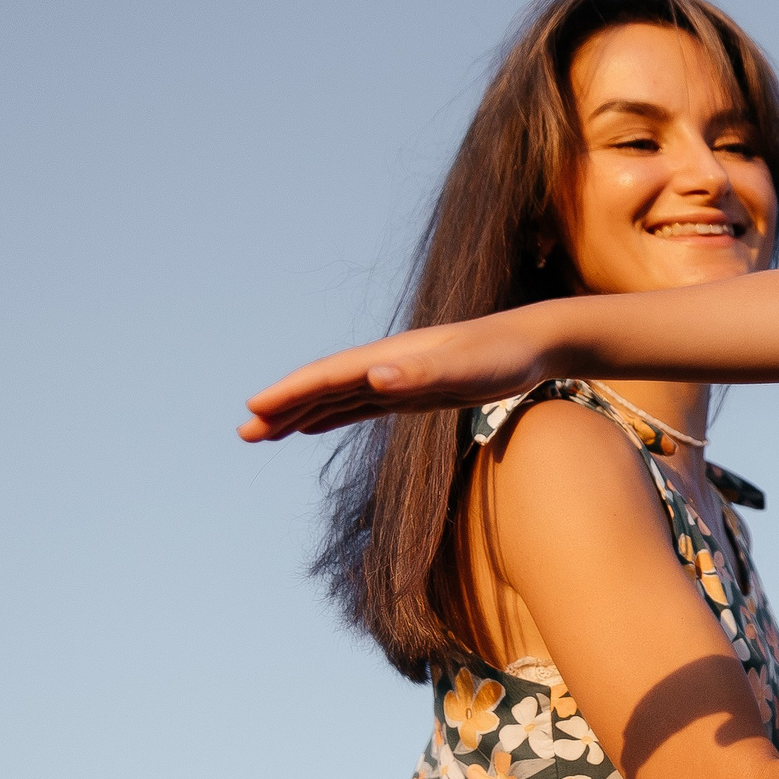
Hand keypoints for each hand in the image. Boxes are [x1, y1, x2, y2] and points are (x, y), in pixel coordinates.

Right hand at [237, 305, 565, 440]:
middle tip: (244, 433)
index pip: (329, 376)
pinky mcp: (414, 391)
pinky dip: (332, 415)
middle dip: (282, 408)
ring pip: (336, 397)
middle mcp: (387, 365)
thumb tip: (375, 378)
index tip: (254, 409)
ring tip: (263, 433)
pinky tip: (312, 426)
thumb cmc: (502, 356)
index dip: (290, 392)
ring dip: (299, 414)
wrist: (534, 344)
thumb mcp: (466, 369)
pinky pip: (360, 406)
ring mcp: (398, 377)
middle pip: (323, 388)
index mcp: (390, 358)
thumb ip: (421, 374)